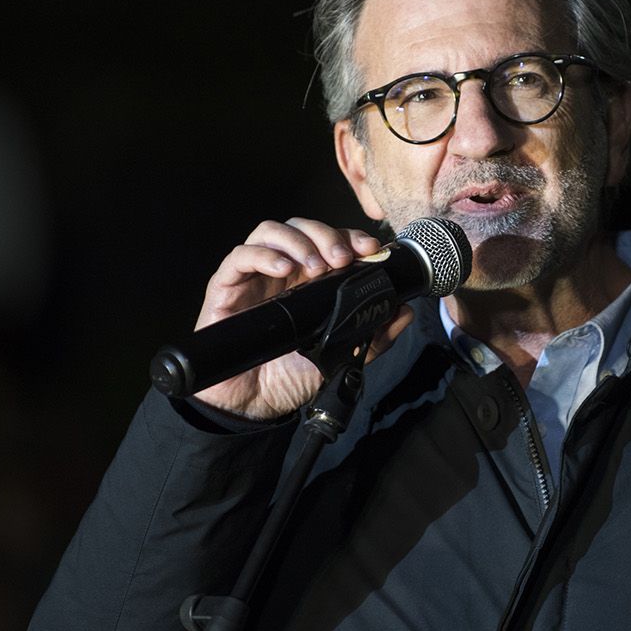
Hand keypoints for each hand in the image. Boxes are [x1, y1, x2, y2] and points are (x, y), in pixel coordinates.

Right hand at [191, 218, 415, 419]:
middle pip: (301, 227)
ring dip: (297, 240)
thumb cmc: (290, 375)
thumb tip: (404, 311)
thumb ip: (373, 335)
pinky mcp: (226, 287)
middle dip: (326, 235)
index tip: (370, 249)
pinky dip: (264, 255)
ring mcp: (253, 276)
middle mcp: (282, 271)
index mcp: (308, 280)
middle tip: (342, 258)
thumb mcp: (341, 356)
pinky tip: (283, 269)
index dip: (349, 236)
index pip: (329, 240)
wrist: (254, 403)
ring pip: (270, 232)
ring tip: (315, 264)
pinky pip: (240, 256)